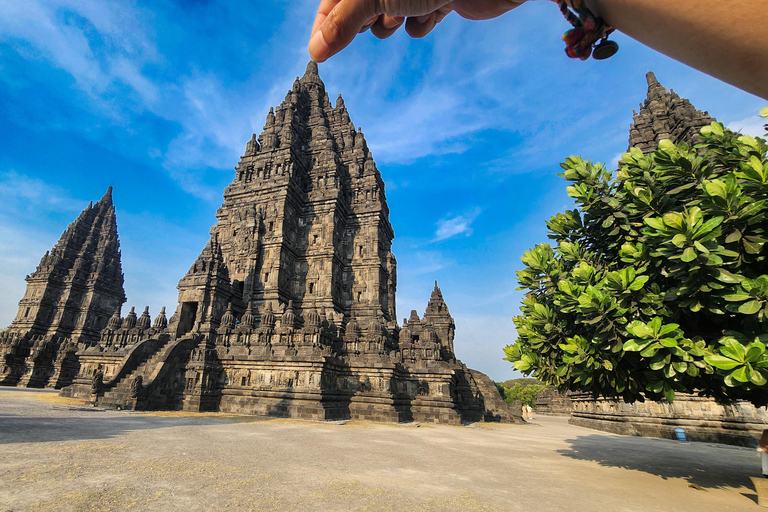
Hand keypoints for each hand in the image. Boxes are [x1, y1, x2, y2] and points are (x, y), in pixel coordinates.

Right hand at [309, 0, 527, 61]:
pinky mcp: (437, 1)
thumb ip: (341, 23)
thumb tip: (315, 52)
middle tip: (377, 20)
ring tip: (403, 15)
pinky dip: (421, 24)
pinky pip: (417, 24)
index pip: (333, 1)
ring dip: (393, 24)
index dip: (325, 25)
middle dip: (365, 22)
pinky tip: (433, 12)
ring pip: (388, 19)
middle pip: (359, 10)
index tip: (319, 54)